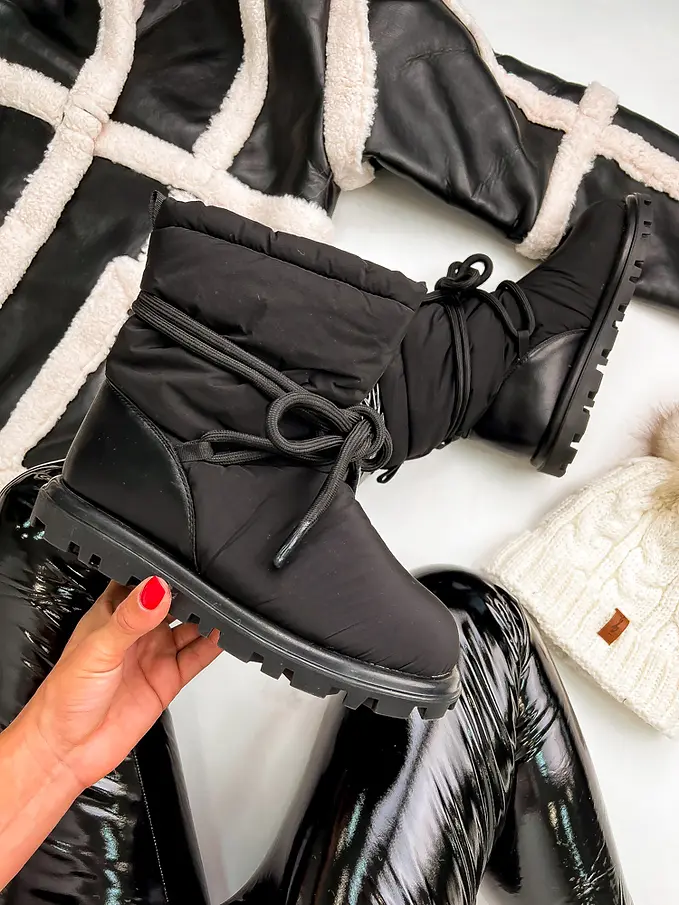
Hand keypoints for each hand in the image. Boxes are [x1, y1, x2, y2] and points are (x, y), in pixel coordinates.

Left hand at [18, 577, 220, 790]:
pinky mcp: (168, 679)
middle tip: (213, 582)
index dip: (162, 570)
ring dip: (207, 616)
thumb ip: (130, 619)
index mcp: (113, 614)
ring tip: (224, 604)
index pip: (143, 581)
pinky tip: (224, 633)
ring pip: (190, 627)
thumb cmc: (64, 698)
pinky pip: (198, 656)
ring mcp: (154, 654)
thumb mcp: (97, 649)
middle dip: (193, 592)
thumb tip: (155, 590)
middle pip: (173, 603)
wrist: (67, 751)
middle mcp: (136, 632)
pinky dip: (214, 644)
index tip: (184, 562)